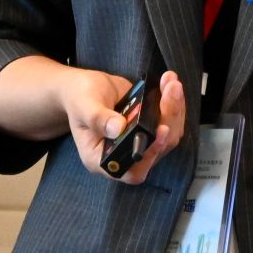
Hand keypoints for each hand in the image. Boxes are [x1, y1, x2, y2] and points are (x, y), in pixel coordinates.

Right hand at [63, 68, 185, 184]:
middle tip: (171, 91)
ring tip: (171, 82)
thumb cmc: (78, 99)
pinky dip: (173, 102)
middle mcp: (124, 155)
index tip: (161, 130)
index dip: (150, 154)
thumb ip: (98, 118)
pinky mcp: (148, 127)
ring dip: (174, 108)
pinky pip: (168, 121)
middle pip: (157, 149)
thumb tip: (118, 128)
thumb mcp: (84, 105)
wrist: (84, 88)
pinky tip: (170, 82)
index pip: (133, 170)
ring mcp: (139, 141)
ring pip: (168, 135)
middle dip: (169, 119)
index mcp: (102, 159)